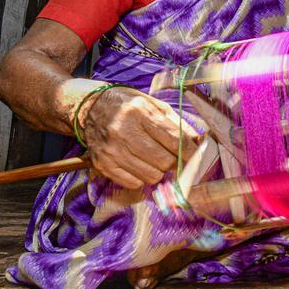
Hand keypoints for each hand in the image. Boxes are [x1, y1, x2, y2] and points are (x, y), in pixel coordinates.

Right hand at [83, 87, 200, 189]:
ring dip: (158, 171)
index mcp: (139, 111)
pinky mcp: (103, 164)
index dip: (190, 151)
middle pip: (163, 161)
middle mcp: (123, 131)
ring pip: (150, 176)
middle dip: (174, 162)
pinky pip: (134, 183)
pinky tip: (139, 164)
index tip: (195, 156)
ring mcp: (111, 150)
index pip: (173, 139)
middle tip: (173, 157)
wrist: (91, 108)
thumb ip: (176, 122)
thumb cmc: (127, 105)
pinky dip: (141, 177)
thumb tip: (198, 140)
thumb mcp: (153, 104)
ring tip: (154, 159)